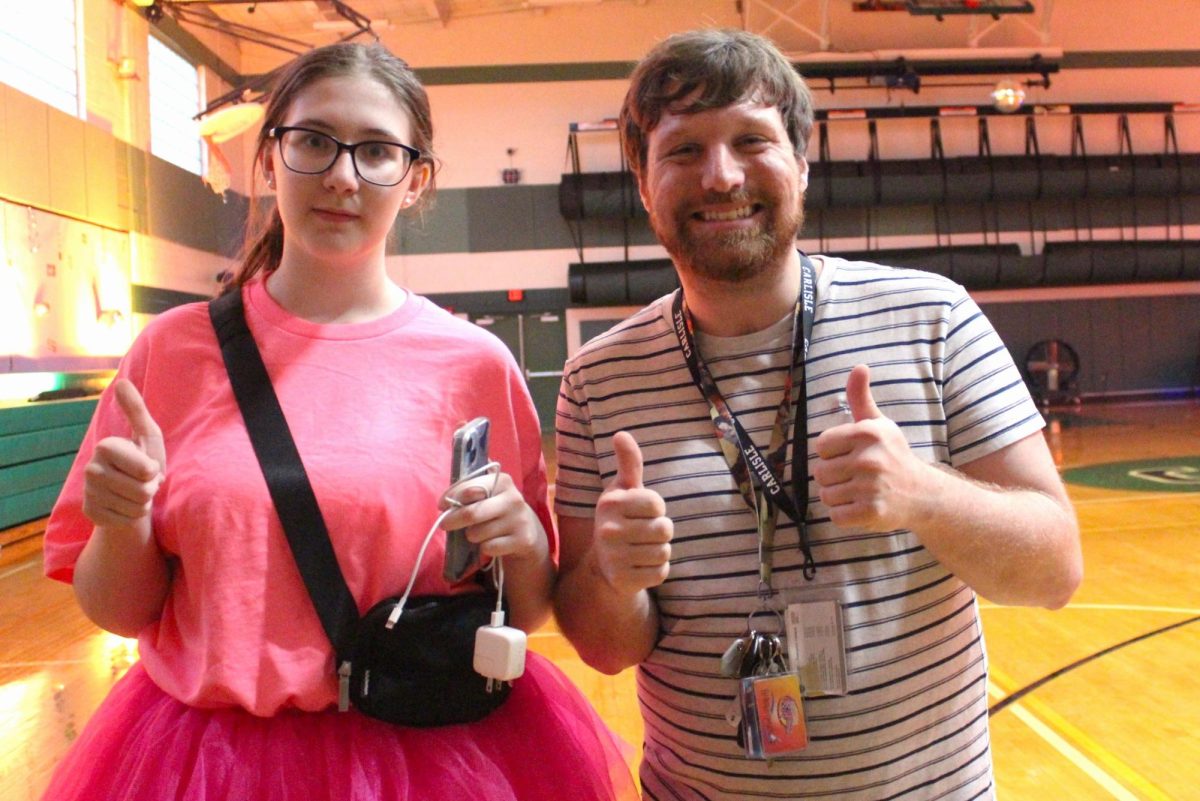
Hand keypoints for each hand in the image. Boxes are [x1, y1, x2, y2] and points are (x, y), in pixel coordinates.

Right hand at [82, 380, 166, 530]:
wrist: (127, 493)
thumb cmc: (143, 460)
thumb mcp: (148, 435)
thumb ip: (137, 409)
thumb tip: (122, 381)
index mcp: (106, 446)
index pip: (148, 470)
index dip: (155, 471)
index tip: (146, 465)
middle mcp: (91, 469)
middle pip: (144, 490)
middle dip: (151, 488)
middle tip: (141, 481)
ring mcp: (88, 494)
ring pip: (137, 507)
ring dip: (144, 502)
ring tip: (135, 492)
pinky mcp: (91, 514)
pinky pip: (128, 521)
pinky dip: (133, 516)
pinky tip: (124, 506)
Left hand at [439, 472, 546, 563]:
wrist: (526, 529)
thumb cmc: (497, 508)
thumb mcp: (488, 493)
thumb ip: (469, 491)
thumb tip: (445, 503)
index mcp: (503, 481)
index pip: (469, 489)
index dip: (451, 497)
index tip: (442, 505)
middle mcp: (514, 499)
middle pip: (472, 513)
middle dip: (453, 520)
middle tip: (444, 524)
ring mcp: (519, 520)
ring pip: (477, 533)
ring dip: (472, 535)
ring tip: (479, 531)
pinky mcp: (523, 540)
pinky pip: (488, 547)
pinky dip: (484, 547)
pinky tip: (492, 541)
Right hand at [590, 431, 672, 595]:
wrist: (603, 565)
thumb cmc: (620, 518)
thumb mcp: (623, 489)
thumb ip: (629, 463)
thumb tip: (621, 434)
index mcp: (610, 503)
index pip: (657, 503)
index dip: (656, 508)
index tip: (641, 512)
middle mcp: (608, 530)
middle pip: (665, 528)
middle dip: (661, 531)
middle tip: (643, 533)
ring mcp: (614, 557)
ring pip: (664, 551)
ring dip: (660, 550)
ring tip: (641, 549)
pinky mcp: (623, 580)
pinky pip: (661, 572)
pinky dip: (658, 569)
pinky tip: (641, 566)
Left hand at [812, 364, 939, 530]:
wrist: (922, 493)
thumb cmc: (892, 455)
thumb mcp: (878, 424)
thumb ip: (860, 398)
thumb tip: (859, 367)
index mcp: (867, 433)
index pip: (821, 445)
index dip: (831, 453)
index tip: (850, 454)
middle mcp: (869, 459)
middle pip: (820, 472)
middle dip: (834, 476)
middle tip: (857, 476)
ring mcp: (871, 487)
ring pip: (826, 495)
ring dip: (838, 496)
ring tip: (859, 491)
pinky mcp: (871, 512)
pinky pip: (836, 515)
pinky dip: (844, 515)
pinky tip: (862, 506)